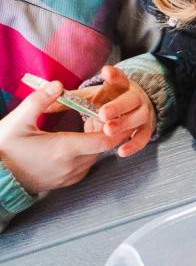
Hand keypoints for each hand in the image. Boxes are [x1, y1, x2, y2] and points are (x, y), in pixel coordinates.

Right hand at [0, 79, 121, 192]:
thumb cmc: (4, 148)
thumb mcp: (17, 121)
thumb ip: (38, 101)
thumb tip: (58, 84)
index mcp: (64, 149)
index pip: (105, 140)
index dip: (115, 126)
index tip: (114, 112)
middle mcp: (72, 165)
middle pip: (104, 146)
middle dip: (107, 129)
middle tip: (102, 112)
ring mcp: (70, 176)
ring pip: (96, 156)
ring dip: (98, 140)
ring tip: (90, 122)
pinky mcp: (66, 181)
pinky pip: (87, 165)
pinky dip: (89, 152)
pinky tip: (79, 139)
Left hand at [73, 65, 155, 157]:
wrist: (133, 110)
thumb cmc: (107, 103)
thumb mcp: (89, 98)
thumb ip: (69, 101)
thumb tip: (43, 105)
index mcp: (120, 87)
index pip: (119, 78)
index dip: (114, 75)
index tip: (105, 72)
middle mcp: (135, 98)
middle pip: (130, 100)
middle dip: (117, 106)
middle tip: (102, 114)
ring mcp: (142, 114)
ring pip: (138, 118)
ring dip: (124, 124)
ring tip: (108, 131)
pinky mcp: (145, 129)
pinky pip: (143, 137)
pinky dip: (134, 144)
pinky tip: (121, 151)